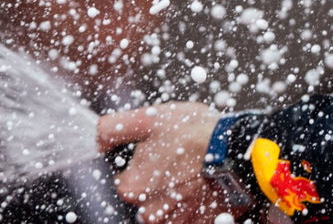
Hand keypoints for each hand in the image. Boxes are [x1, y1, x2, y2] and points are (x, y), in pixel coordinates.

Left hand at [98, 102, 225, 223]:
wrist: (236, 151)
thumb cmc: (193, 134)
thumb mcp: (149, 119)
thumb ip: (114, 128)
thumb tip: (95, 136)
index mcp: (132, 188)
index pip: (124, 183)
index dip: (140, 165)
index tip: (158, 153)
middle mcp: (150, 211)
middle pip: (146, 200)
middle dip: (158, 184)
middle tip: (178, 162)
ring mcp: (177, 220)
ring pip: (167, 210)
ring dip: (176, 196)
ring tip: (194, 173)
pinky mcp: (200, 222)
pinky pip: (190, 217)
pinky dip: (195, 204)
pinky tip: (204, 185)